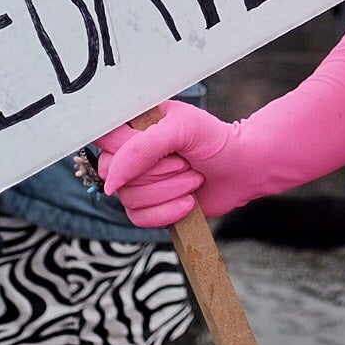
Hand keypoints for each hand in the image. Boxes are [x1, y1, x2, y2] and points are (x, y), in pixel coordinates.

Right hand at [97, 101, 252, 226]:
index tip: (150, 155)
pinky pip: (139, 219)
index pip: (103, 139)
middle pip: (114, 174)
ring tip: (193, 179)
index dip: (121, 152)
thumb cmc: (214, 140)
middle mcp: (130, 154)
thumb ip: (141, 148)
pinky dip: (167, 212)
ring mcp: (137, 182)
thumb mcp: (181, 128)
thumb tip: (110, 182)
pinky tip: (188, 202)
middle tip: (185, 162)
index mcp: (135, 125)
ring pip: (129, 199)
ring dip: (168, 191)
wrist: (242, 169)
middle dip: (157, 173)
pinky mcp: (148, 207)